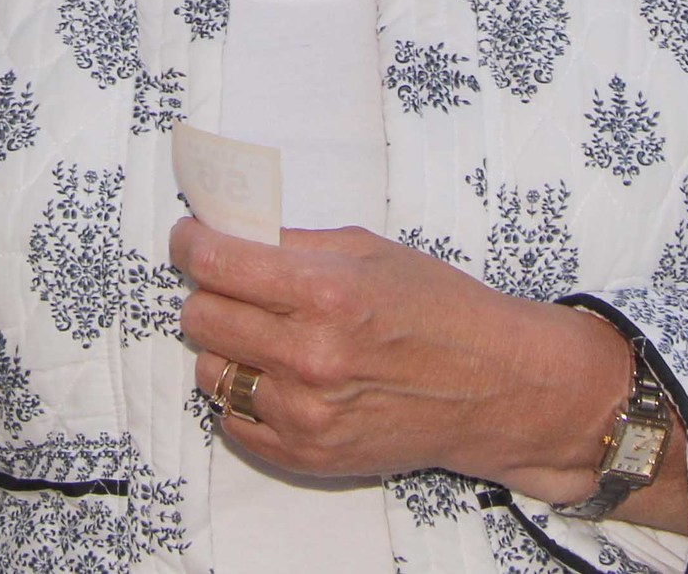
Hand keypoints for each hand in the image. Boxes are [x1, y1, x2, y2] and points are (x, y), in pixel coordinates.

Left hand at [168, 216, 683, 525]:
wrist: (498, 389)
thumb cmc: (438, 308)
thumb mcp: (366, 251)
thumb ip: (290, 244)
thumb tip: (224, 231)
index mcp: (324, 293)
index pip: (212, 263)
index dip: (190, 243)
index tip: (191, 239)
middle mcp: (309, 357)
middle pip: (199, 317)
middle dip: (209, 294)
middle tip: (234, 288)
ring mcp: (306, 414)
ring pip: (209, 371)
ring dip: (226, 349)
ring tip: (263, 337)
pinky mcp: (309, 455)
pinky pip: (233, 421)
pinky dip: (246, 397)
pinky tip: (278, 379)